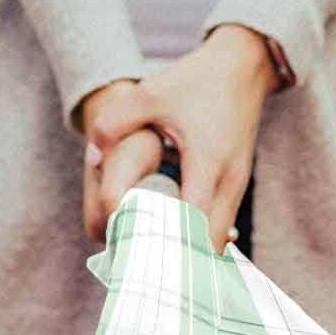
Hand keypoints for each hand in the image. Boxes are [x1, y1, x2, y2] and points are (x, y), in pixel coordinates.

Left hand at [82, 25, 279, 254]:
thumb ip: (116, 121)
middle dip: (179, 261)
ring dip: (190, 253)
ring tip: (155, 260)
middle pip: (208, 245)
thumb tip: (91, 156)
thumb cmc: (197, 80)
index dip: (168, 245)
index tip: (142, 260)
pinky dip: (198, 240)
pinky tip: (172, 242)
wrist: (244, 66)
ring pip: (216, 241)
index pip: (192, 223)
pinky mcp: (237, 188)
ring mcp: (237, 188)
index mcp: (207, 161)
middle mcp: (228, 182)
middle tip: (144, 269)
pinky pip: (219, 228)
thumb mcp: (152, 93)